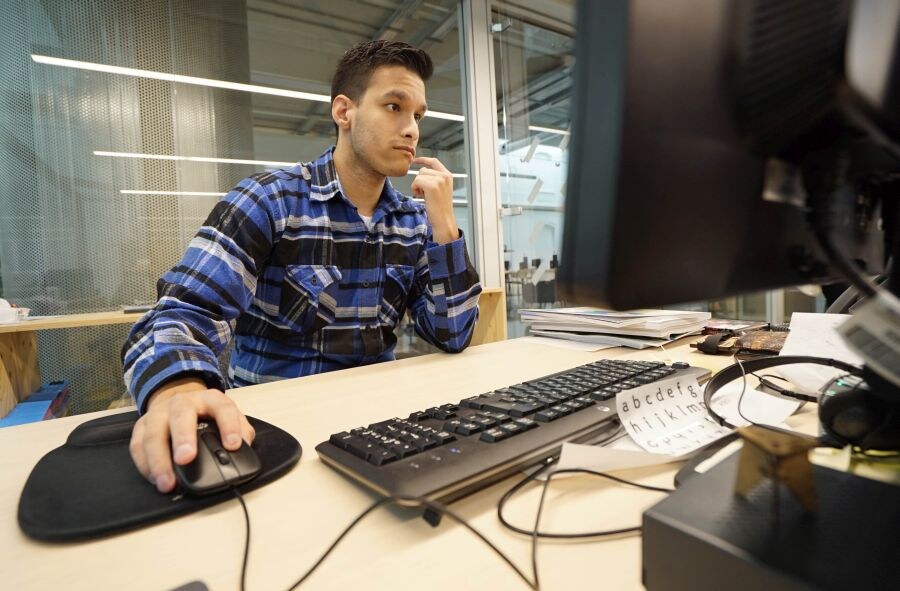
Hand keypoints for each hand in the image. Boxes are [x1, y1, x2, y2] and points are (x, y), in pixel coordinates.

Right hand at [129, 377, 255, 492]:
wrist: (179, 401)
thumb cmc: (207, 415)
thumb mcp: (228, 417)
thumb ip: (240, 431)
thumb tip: (244, 451)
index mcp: (209, 399)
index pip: (222, 408)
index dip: (229, 426)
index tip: (233, 445)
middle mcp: (182, 402)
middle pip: (181, 415)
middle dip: (183, 437)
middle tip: (186, 459)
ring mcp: (159, 414)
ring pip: (154, 433)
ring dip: (159, 460)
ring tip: (167, 482)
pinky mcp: (141, 427)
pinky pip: (138, 446)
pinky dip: (145, 465)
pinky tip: (155, 479)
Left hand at [411, 156, 458, 243]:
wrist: (443, 220)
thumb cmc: (439, 207)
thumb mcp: (440, 189)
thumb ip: (434, 179)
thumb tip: (421, 171)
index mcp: (448, 175)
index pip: (434, 161)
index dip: (423, 160)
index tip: (414, 161)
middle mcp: (445, 176)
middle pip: (423, 170)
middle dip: (419, 181)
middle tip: (423, 193)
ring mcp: (440, 180)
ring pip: (419, 175)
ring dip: (417, 185)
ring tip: (423, 195)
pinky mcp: (433, 186)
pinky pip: (417, 181)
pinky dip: (415, 189)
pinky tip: (420, 196)